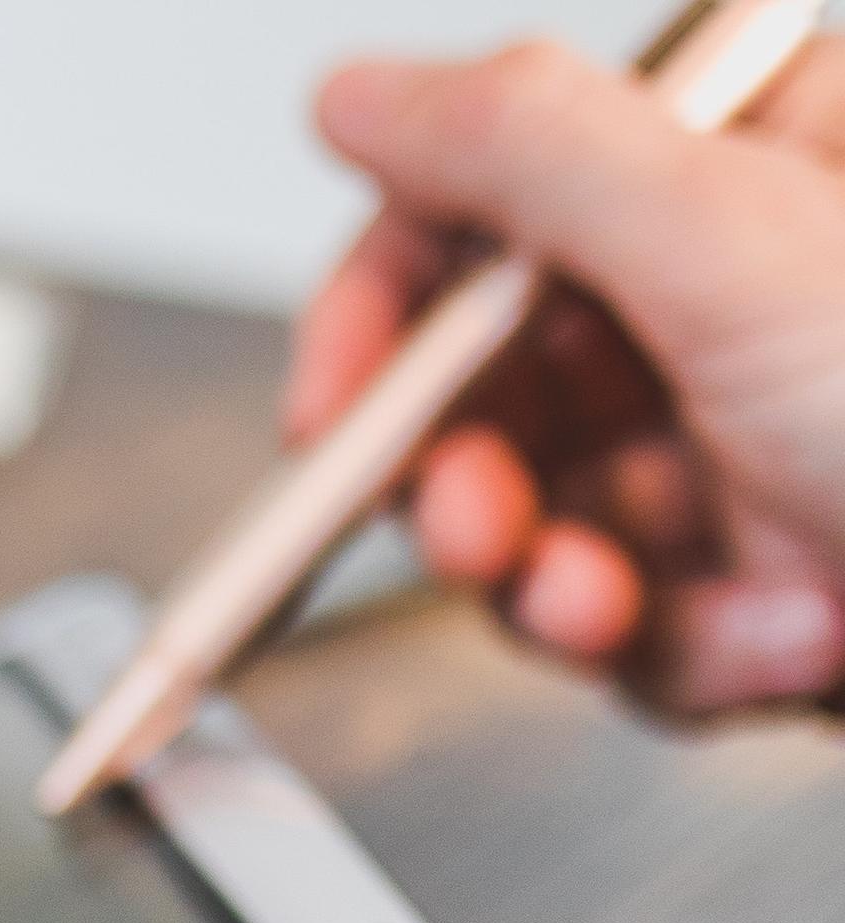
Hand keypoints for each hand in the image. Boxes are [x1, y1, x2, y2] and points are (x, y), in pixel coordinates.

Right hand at [287, 38, 844, 715]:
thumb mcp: (738, 243)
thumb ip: (525, 153)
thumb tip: (359, 94)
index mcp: (756, 162)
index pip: (495, 199)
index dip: (390, 304)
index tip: (339, 398)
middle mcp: (745, 295)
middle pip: (493, 380)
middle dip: (469, 478)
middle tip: (471, 528)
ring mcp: (752, 442)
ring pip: (542, 517)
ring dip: (550, 584)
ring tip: (602, 604)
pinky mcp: (763, 576)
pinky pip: (626, 619)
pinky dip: (660, 648)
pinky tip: (742, 641)